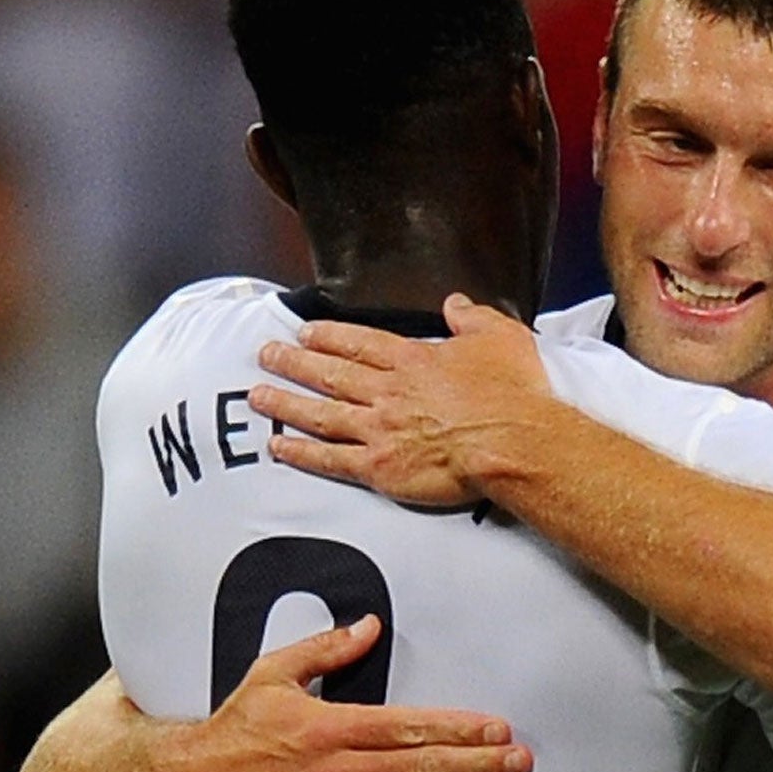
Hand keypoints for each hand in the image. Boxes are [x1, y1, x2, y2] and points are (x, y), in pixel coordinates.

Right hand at [167, 614, 532, 771]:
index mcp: (328, 727)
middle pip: (419, 768)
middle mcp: (335, 771)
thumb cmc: (237, 727)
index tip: (494, 728)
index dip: (457, 729)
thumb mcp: (274, 673)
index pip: (407, 728)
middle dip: (475, 763)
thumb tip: (370, 626)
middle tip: (518, 761)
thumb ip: (326, 649)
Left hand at [250, 294, 551, 505]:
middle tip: (266, 354)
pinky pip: (330, 459)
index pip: (360, 343)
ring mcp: (379, 429)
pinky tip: (278, 446)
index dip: (329, 336)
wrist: (513, 442)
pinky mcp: (379, 468)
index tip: (305, 332)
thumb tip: (456, 303)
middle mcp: (388, 391)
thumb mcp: (500, 337)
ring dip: (286, 403)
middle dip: (293, 362)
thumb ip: (473, 317)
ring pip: (320, 413)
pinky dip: (300, 452)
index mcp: (413, 360)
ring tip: (259, 395)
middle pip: (330, 373)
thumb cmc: (513, 394)